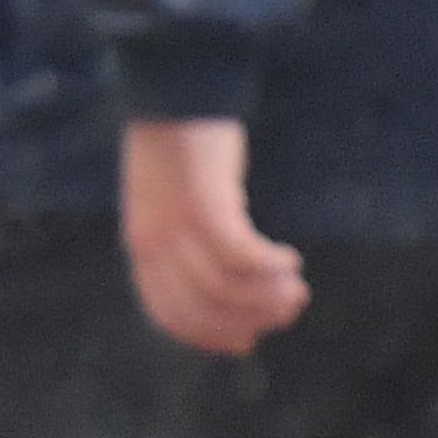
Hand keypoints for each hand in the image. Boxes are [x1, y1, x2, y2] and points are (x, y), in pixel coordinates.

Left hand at [122, 117, 305, 354]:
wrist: (174, 95)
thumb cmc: (180, 148)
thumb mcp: (170, 201)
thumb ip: (184, 240)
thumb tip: (219, 282)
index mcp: (142, 245)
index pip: (169, 313)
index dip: (209, 335)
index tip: (245, 342)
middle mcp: (153, 242)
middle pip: (201, 309)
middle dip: (249, 320)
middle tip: (287, 308)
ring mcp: (176, 225)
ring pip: (224, 289)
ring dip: (267, 296)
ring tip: (295, 287)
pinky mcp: (205, 205)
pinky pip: (240, 256)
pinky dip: (269, 266)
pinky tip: (290, 257)